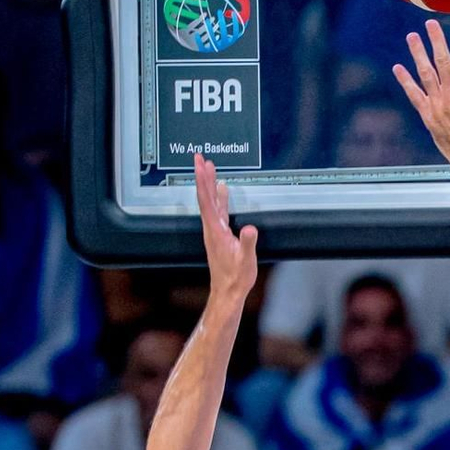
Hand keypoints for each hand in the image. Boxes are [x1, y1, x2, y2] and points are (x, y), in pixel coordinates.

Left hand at [193, 153, 257, 306]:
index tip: (199, 164)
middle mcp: (212, 228)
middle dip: (202, 176)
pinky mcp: (220, 235)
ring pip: (210, 202)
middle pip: (204, 196)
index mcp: (216, 230)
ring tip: (209, 168)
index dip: (202, 180)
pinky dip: (219, 197)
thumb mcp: (246, 260)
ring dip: (208, 184)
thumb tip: (250, 229)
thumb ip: (247, 243)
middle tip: (200, 158)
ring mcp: (215, 231)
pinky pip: (218, 210)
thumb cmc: (236, 277)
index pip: (206, 200)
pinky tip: (222, 190)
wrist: (228, 291)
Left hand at [394, 21, 449, 181]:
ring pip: (426, 73)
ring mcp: (438, 105)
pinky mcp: (428, 115)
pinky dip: (405, 81)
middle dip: (437, 41)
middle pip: (443, 61)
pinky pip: (414, 95)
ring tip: (412, 37)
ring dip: (418, 53)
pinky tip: (398, 68)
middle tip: (431, 24)